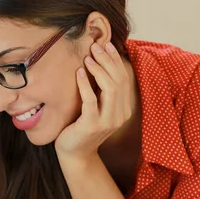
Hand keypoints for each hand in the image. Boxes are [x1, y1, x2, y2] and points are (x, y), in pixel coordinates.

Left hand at [55, 41, 131, 158]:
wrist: (75, 153)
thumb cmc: (82, 126)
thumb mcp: (96, 106)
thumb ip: (102, 90)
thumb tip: (100, 61)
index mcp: (123, 109)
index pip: (124, 79)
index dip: (116, 61)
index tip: (107, 45)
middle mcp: (120, 115)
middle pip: (119, 81)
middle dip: (108, 61)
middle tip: (95, 47)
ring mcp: (107, 122)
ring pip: (110, 89)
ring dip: (99, 70)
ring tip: (88, 58)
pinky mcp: (92, 125)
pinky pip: (91, 101)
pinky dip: (86, 85)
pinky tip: (79, 73)